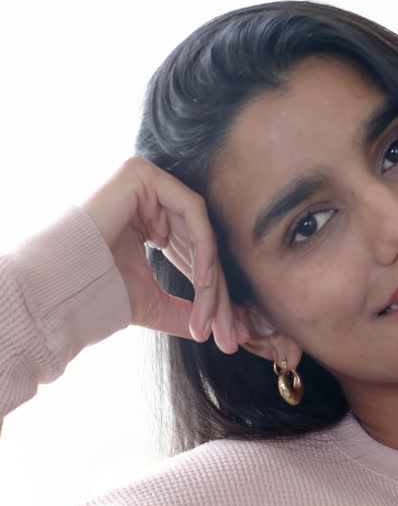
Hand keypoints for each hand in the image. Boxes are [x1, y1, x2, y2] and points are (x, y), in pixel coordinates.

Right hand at [83, 157, 238, 352]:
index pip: (193, 254)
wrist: (60, 283)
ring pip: (201, 230)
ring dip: (212, 276)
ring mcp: (147, 183)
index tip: (224, 331)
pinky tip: (204, 281)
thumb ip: (183, 309)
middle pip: (201, 244)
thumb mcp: (151, 301)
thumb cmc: (98, 290)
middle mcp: (151, 200)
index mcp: (150, 222)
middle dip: (217, 291)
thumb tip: (212, 328)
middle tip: (228, 331)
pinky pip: (192, 210)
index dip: (212, 293)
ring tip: (213, 312)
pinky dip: (203, 246)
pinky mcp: (143, 174)